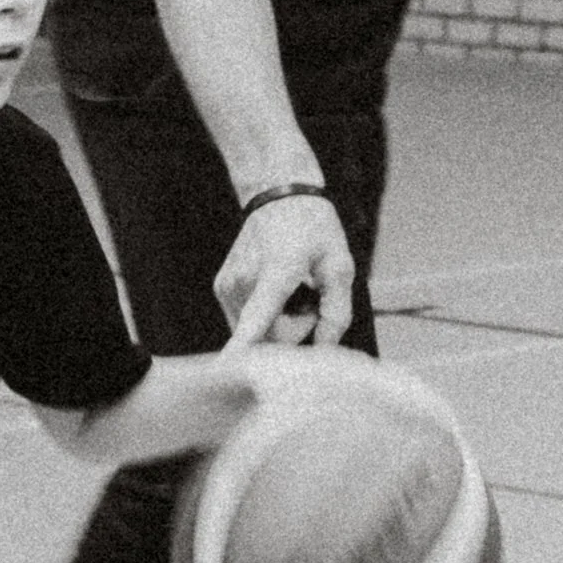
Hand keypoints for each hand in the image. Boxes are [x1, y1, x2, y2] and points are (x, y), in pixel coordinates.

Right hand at [215, 191, 352, 348]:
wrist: (277, 193)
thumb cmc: (314, 227)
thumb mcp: (339, 264)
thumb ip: (337, 311)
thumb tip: (323, 349)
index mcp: (278, 271)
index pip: (258, 318)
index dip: (243, 349)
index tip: (226, 370)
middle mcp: (247, 279)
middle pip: (270, 337)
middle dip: (295, 329)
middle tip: (309, 296)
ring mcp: (229, 285)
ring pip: (257, 332)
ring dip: (280, 321)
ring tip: (290, 287)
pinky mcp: (222, 289)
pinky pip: (247, 321)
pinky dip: (265, 314)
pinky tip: (275, 288)